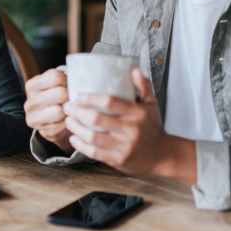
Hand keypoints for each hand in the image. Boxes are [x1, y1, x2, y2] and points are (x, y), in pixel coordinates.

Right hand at [24, 68, 72, 152]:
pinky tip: (69, 120)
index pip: (55, 76)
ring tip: (72, 109)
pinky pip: (62, 126)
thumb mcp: (61, 81)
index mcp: (31, 86)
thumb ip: (67, 74)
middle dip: (71, 96)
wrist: (58, 120)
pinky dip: (68, 123)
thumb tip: (77, 74)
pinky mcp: (43, 132)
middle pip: (60, 93)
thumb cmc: (61, 95)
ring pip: (59, 111)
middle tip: (74, 98)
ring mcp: (34, 118)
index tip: (71, 84)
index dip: (68, 79)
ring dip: (70, 110)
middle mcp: (29, 102)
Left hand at [64, 68, 195, 184]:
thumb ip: (143, 87)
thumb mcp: (152, 105)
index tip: (77, 95)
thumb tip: (133, 69)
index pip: (109, 102)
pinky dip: (81, 145)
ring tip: (68, 121)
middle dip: (77, 112)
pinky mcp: (118, 160)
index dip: (90, 98)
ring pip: (92, 137)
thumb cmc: (153, 127)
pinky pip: (94, 152)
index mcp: (137, 113)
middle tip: (67, 107)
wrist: (163, 156)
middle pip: (96, 119)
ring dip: (76, 128)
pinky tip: (73, 138)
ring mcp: (123, 147)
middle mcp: (130, 130)